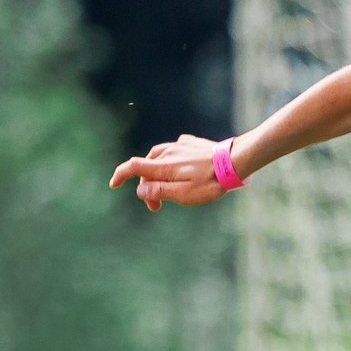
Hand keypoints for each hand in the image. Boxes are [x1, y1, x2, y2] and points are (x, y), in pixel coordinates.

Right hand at [109, 135, 229, 210]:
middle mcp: (168, 152)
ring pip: (159, 158)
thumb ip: (160, 191)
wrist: (236, 160)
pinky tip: (180, 168)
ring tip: (168, 188)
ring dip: (158, 174)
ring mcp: (180, 146)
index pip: (134, 167)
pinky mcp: (192, 143)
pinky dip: (170, 161)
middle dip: (147, 187)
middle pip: (147, 168)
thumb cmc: (211, 182)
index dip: (120, 175)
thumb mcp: (184, 194)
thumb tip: (139, 190)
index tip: (113, 184)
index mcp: (164, 166)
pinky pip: (174, 151)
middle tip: (158, 206)